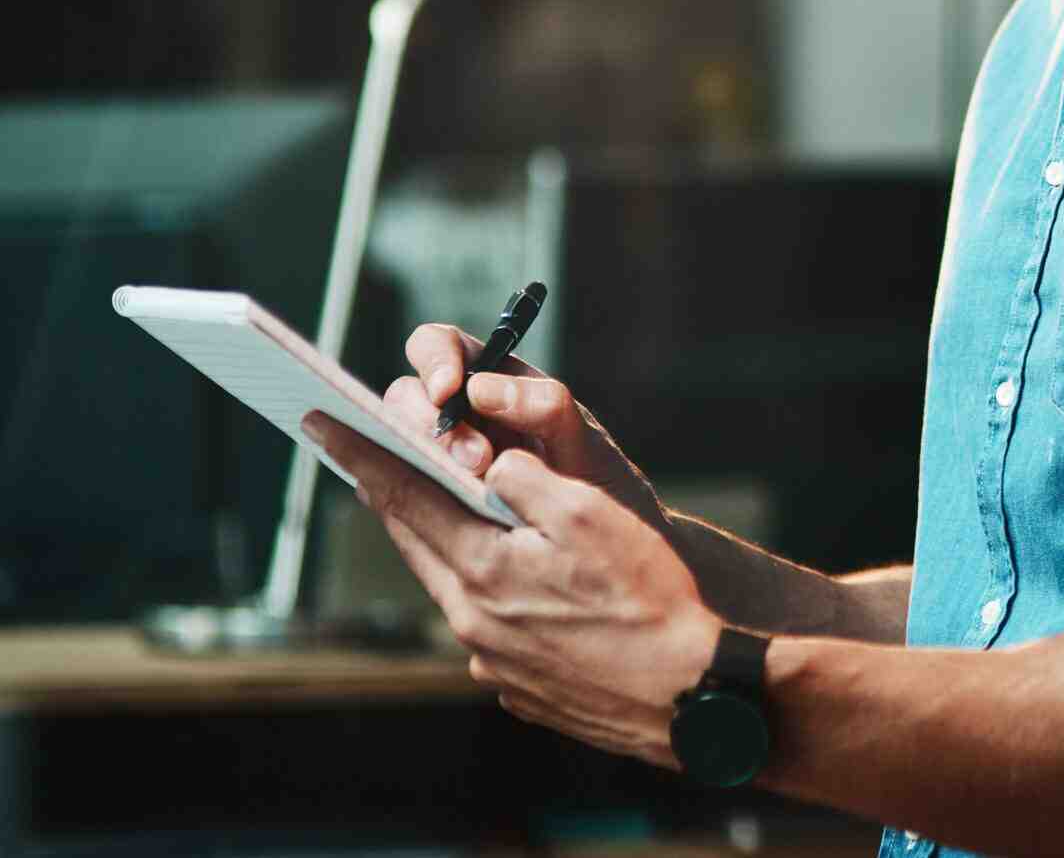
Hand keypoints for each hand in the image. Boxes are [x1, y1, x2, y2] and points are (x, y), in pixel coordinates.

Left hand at [304, 411, 721, 766]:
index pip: (404, 498)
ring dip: (446, 544)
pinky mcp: (518, 688)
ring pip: (453, 585)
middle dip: (394, 497)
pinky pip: (489, 626)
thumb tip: (492, 466)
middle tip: (371, 460)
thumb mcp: (589, 513)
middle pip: (417, 544)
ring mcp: (491, 661)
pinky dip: (492, 593)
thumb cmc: (648, 598)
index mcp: (481, 569)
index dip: (361, 454)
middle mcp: (471, 620)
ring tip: (452, 515)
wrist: (687, 696)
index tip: (320, 424)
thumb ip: (525, 480)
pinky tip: (528, 588)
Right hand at [387, 324, 665, 531]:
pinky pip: (402, 485)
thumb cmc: (598, 483)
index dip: (433, 360)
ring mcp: (444, 457)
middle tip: (477, 460)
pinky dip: (410, 489)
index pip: (441, 347)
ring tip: (475, 482)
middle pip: (407, 396)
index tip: (448, 391)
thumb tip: (480, 388)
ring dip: (424, 458)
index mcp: (495, 382)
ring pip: (400, 441)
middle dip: (431, 422)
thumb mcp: (585, 445)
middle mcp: (461, 415)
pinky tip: (443, 507)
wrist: (604, 549)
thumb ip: (546, 408)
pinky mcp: (432, 497)